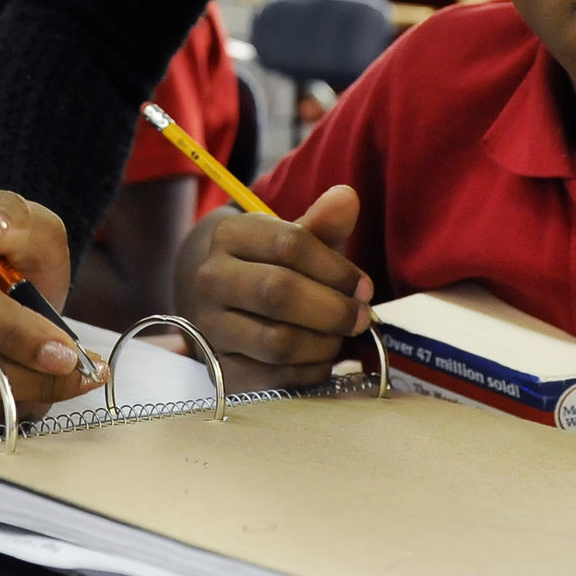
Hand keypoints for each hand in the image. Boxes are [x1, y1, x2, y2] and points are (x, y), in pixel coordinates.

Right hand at [175, 185, 371, 389]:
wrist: (230, 304)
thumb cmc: (275, 266)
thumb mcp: (298, 240)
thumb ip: (324, 223)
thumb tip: (347, 197)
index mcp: (231, 236)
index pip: (289, 245)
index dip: (336, 269)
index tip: (364, 287)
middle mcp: (211, 279)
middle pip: (279, 293)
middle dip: (333, 309)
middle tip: (362, 317)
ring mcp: (211, 326)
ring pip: (277, 341)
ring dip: (324, 343)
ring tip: (340, 337)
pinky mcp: (220, 368)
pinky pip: (274, 378)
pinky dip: (310, 372)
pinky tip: (322, 360)